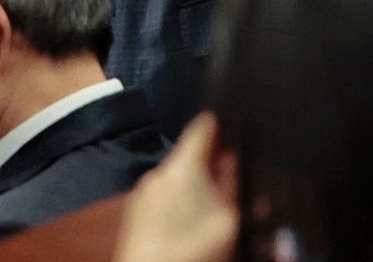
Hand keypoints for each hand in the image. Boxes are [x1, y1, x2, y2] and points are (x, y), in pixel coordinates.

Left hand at [112, 112, 238, 261]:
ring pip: (177, 178)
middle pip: (192, 156)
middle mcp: (158, 172)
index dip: (223, 124)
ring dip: (195, 188)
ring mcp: (142, 193)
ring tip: (212, 212)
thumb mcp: (230, 223)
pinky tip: (189, 226)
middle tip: (232, 186)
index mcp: (182, 166)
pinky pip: (163, 196)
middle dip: (212, 167)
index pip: (203, 126)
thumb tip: (235, 164)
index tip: (237, 129)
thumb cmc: (192, 252)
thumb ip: (234, 188)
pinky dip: (178, 204)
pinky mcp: (135, 214)